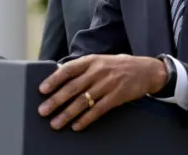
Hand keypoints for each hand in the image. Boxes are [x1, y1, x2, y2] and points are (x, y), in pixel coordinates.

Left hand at [37, 54, 166, 130]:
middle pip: (73, 88)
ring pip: (83, 101)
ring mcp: (107, 85)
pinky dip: (86, 119)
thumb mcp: (99, 61)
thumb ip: (82, 68)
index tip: (42, 89)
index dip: (54, 79)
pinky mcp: (116, 97)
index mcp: (91, 61)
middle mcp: (97, 72)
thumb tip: (58, 76)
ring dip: (67, 114)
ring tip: (56, 123)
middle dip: (56, 101)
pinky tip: (76, 126)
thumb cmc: (117, 65)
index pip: (68, 69)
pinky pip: (98, 110)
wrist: (145, 70)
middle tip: (43, 111)